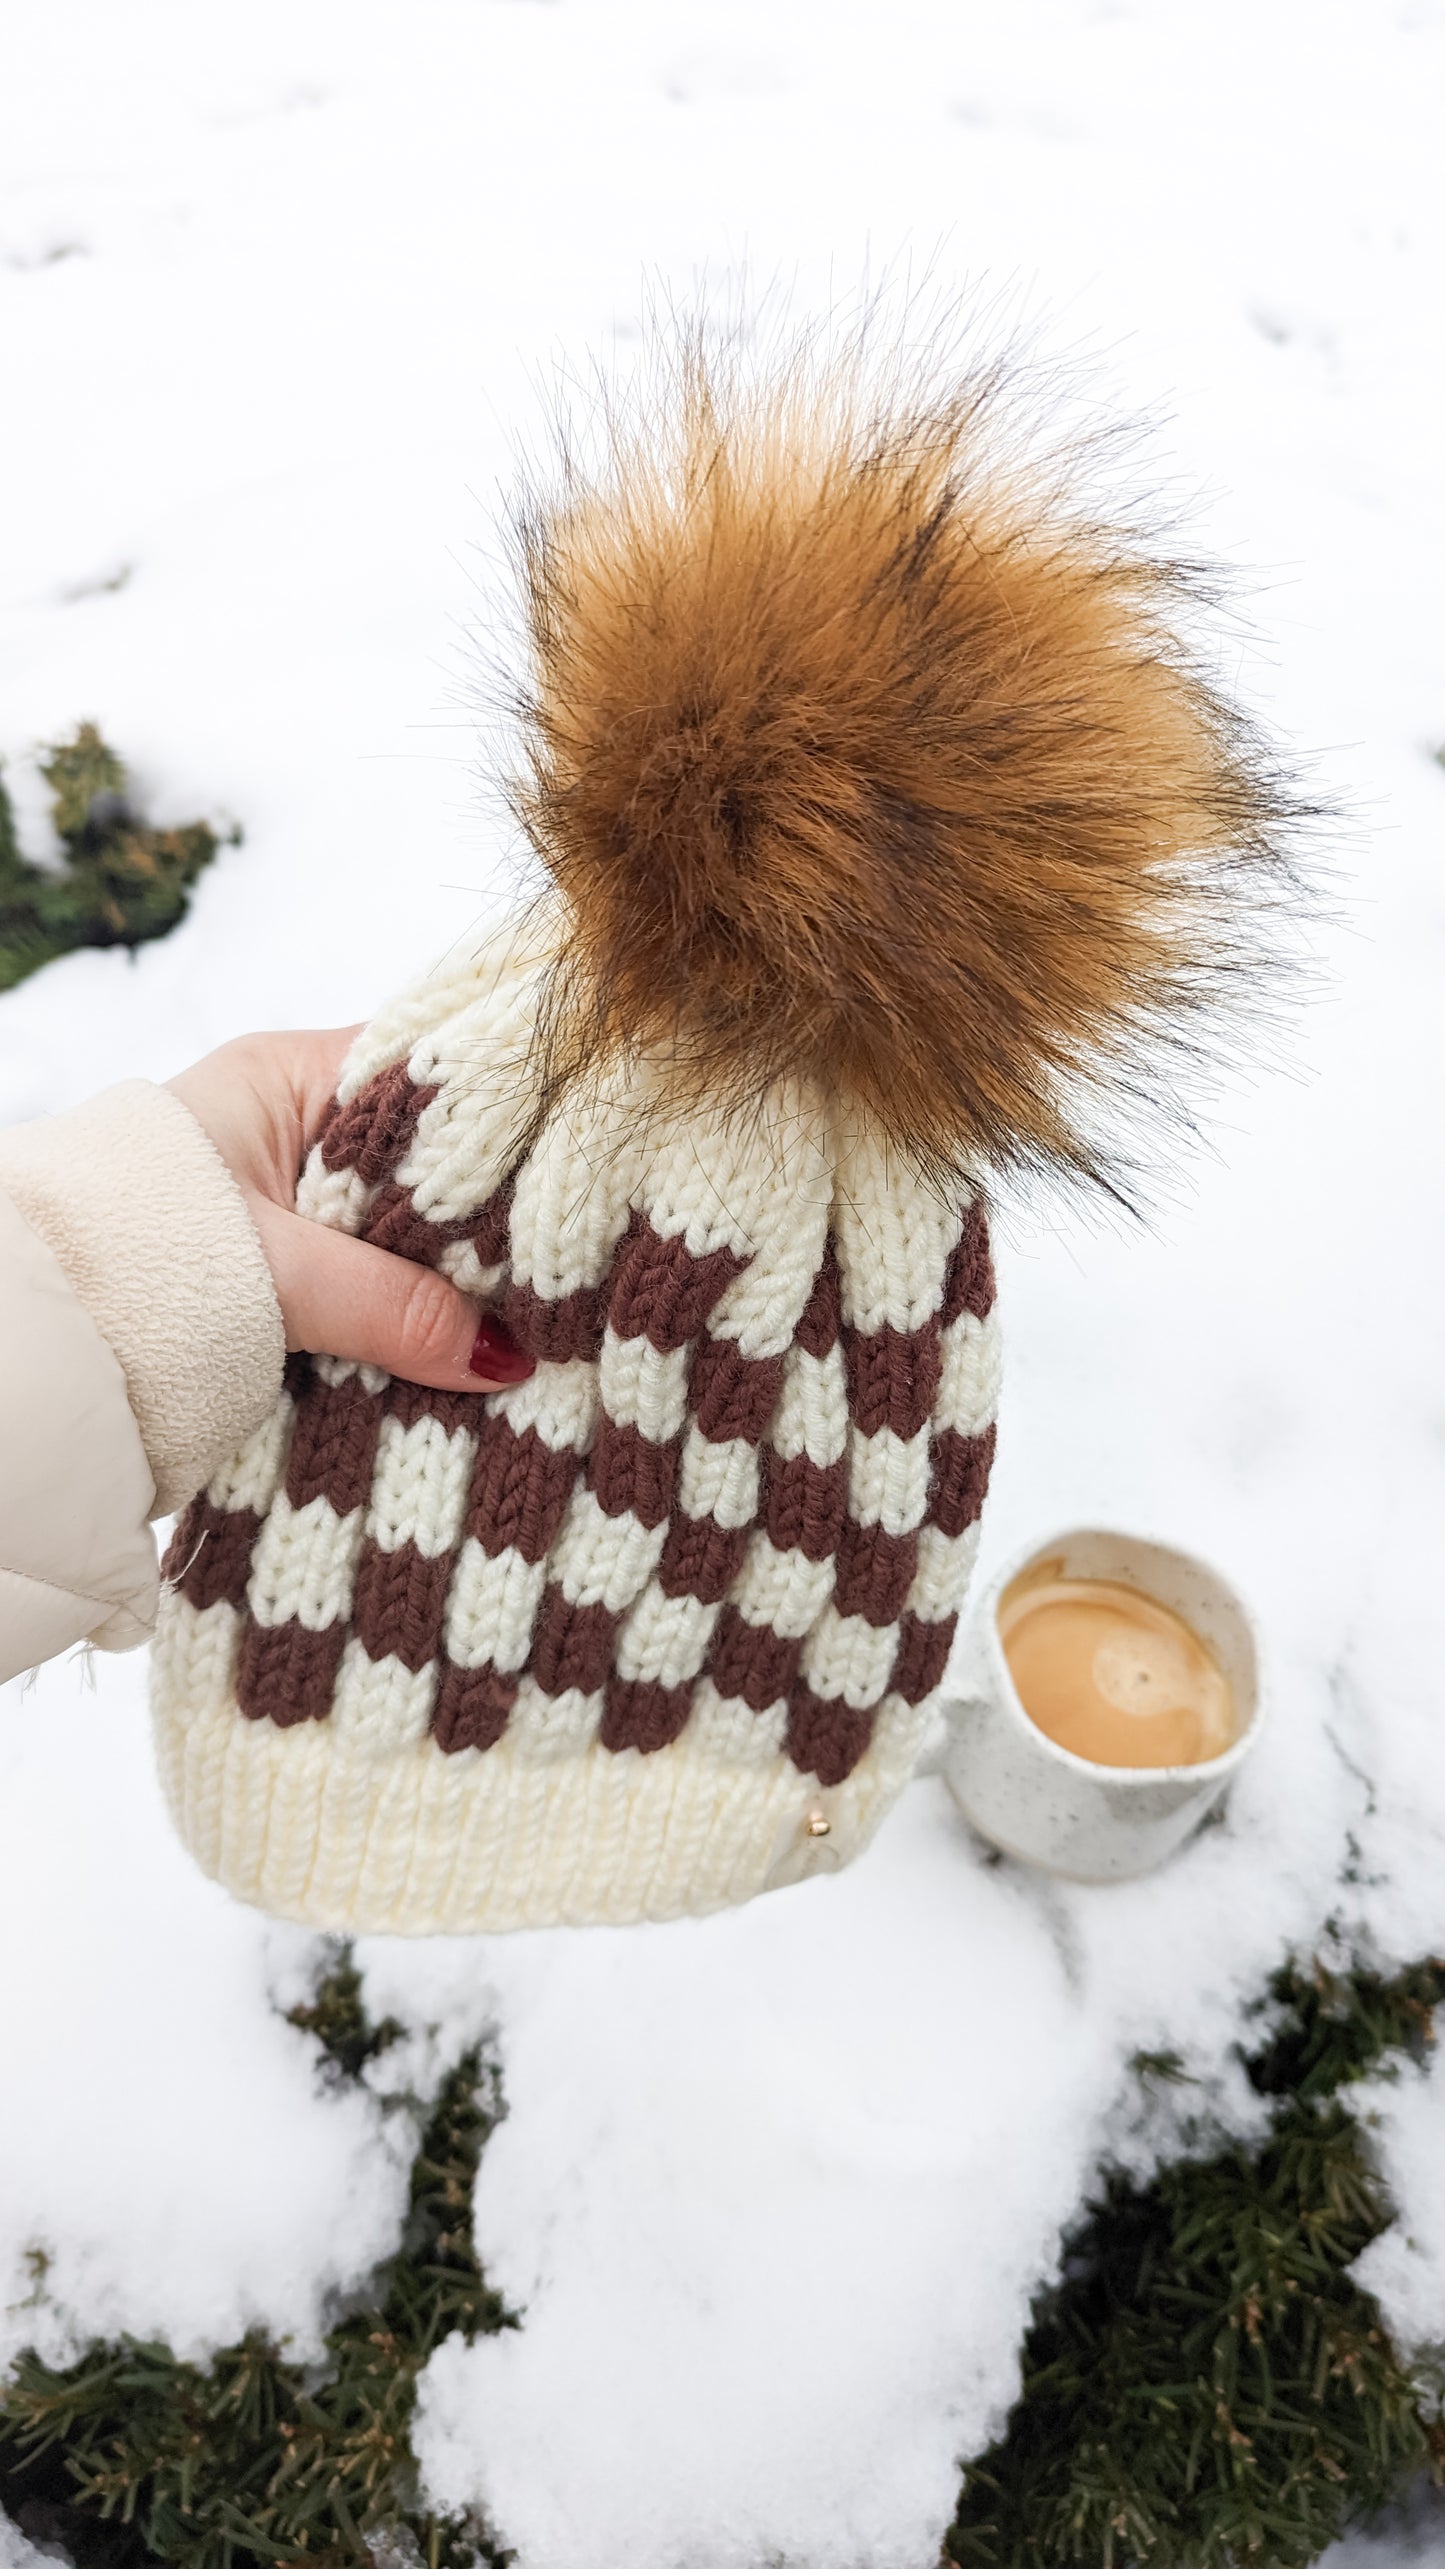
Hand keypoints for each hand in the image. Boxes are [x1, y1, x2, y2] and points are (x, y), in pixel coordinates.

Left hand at [167, 1028, 533, 1393]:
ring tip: (525, 1324)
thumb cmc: (133, 1267)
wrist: (25, 1345)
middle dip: (480, 1223)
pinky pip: (366, 1284)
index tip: (565, 1178)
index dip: (502, 1124)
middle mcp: (290, 1127)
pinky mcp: (276, 1268)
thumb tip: (507, 1357)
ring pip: (399, 1232)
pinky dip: (402, 1318)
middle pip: (422, 1163)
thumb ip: (395, 1308)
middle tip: (560, 1267)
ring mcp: (283, 1198)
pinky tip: (454, 1355)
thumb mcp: (279, 1275)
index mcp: (288, 1078)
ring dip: (442, 1284)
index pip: (429, 1075)